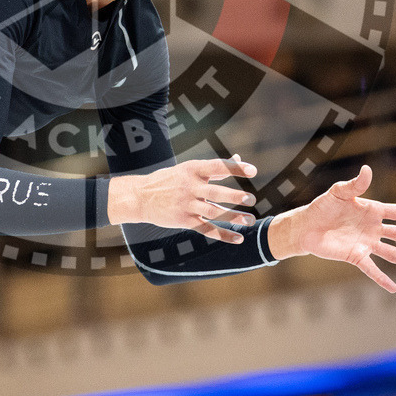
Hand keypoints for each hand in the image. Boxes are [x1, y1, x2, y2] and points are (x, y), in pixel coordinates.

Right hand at [108, 156, 257, 242]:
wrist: (141, 197)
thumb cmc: (169, 180)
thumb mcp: (188, 169)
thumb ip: (215, 167)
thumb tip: (239, 157)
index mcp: (192, 169)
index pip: (217, 166)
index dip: (235, 168)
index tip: (253, 170)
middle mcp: (189, 186)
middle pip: (215, 192)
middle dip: (234, 196)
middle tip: (251, 199)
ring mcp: (186, 205)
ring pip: (213, 212)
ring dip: (233, 217)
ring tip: (250, 221)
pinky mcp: (184, 220)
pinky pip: (206, 229)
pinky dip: (223, 235)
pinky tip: (238, 238)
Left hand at [269, 164, 395, 291]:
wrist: (305, 225)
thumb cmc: (322, 206)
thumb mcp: (338, 192)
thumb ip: (354, 184)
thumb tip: (367, 169)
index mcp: (372, 210)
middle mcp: (373, 228)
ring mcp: (366, 243)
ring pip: (393, 253)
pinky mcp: (355, 256)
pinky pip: (371, 268)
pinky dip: (382, 278)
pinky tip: (394, 288)